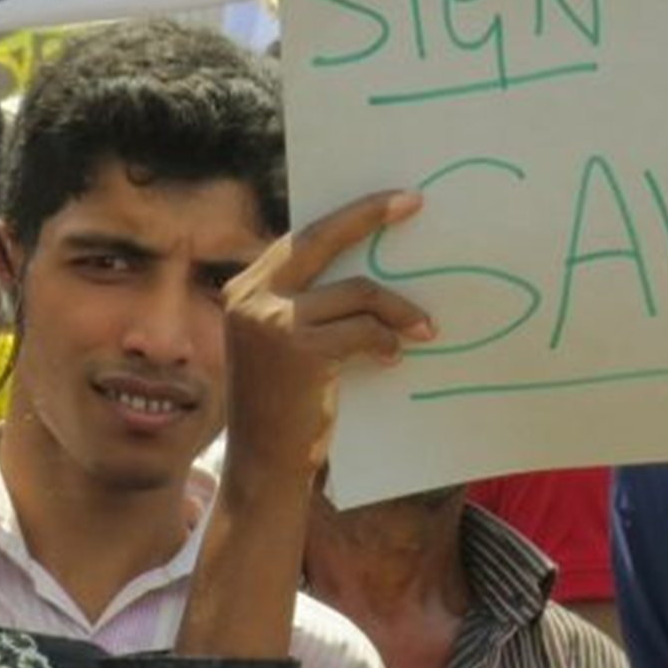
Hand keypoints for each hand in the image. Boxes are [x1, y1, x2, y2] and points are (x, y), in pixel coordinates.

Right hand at [220, 188, 435, 479]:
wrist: (263, 465)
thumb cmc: (281, 407)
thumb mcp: (281, 345)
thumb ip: (304, 304)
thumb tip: (364, 266)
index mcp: (244, 290)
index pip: (302, 240)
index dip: (350, 218)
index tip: (392, 202)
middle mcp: (251, 299)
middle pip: (322, 239)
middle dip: (370, 217)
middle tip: (412, 204)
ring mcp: (272, 323)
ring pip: (357, 292)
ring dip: (398, 310)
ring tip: (422, 328)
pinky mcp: (300, 351)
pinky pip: (363, 330)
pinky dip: (386, 341)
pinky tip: (394, 358)